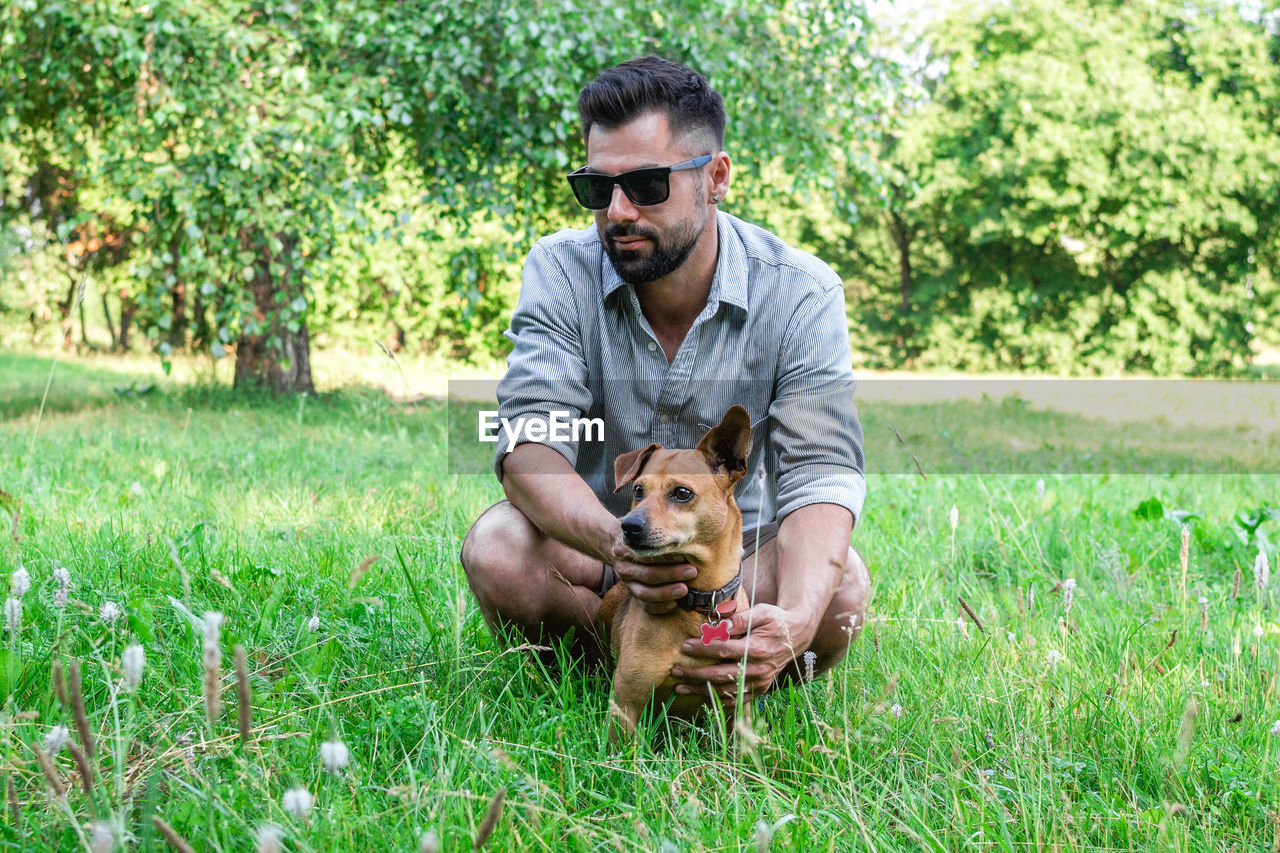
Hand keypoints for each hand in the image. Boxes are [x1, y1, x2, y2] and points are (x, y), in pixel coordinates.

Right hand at [611, 540, 696, 614]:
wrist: (619, 545)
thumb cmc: (640, 537)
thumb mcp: (643, 531)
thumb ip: (658, 536)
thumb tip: (685, 542)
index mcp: (625, 549)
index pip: (646, 555)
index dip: (666, 557)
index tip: (684, 557)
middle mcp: (624, 568)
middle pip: (647, 574)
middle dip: (671, 574)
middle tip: (692, 572)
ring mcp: (627, 584)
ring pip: (644, 593)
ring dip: (666, 593)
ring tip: (685, 590)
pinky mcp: (632, 594)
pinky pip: (644, 606)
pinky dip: (659, 607)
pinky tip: (674, 604)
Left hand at [669, 604, 808, 705]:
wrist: (797, 635)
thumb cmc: (775, 620)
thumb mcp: (761, 611)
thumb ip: (739, 619)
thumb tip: (718, 626)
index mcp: (758, 648)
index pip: (724, 650)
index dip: (702, 649)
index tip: (684, 646)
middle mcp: (758, 669)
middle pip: (720, 675)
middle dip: (695, 674)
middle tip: (675, 670)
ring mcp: (760, 682)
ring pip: (725, 691)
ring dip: (700, 690)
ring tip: (680, 687)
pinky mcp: (760, 689)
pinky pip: (736, 699)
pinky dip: (717, 701)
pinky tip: (700, 697)